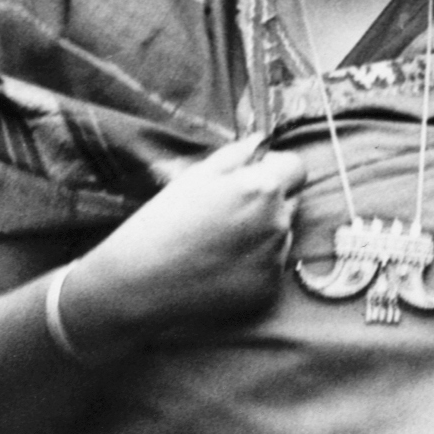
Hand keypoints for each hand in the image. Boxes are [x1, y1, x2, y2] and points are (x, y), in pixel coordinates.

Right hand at [60, 133, 301, 354]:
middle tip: (227, 214)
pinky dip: (253, 266)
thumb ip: (237, 154)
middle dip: (268, 202)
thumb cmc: (163, 223)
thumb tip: (262, 142)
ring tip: (218, 244)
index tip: (252, 179)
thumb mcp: (195, 176)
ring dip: (262, 234)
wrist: (138, 285)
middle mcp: (278, 222)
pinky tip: (219, 268)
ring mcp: (275, 259)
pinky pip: (270, 268)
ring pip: (281, 236)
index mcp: (263, 187)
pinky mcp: (267, 290)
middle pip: (289, 202)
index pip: (295, 168)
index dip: (275, 170)